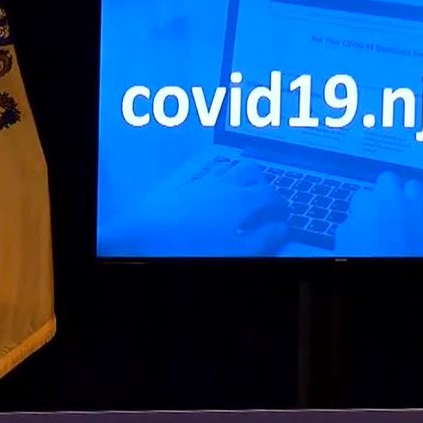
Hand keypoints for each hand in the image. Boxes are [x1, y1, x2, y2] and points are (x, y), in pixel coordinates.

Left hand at [101, 161, 288, 256]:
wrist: (142, 239)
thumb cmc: (189, 248)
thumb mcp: (235, 252)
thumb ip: (262, 240)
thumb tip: (280, 230)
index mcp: (241, 200)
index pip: (271, 193)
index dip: (280, 205)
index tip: (280, 218)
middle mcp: (222, 185)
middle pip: (252, 171)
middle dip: (264, 184)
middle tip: (265, 203)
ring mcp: (201, 184)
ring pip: (229, 170)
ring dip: (241, 180)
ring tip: (242, 199)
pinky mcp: (183, 190)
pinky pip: (209, 178)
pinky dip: (220, 184)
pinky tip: (214, 201)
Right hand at [335, 172, 422, 255]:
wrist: (390, 278)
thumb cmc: (362, 258)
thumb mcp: (343, 243)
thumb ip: (349, 227)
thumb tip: (354, 223)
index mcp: (366, 203)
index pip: (362, 195)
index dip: (362, 207)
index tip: (362, 217)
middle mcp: (391, 199)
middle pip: (388, 179)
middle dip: (384, 190)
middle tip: (381, 207)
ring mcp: (414, 209)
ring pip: (414, 187)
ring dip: (408, 196)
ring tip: (403, 210)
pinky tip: (420, 228)